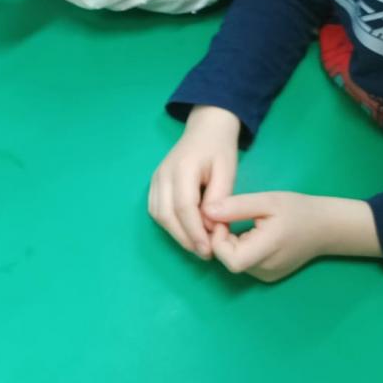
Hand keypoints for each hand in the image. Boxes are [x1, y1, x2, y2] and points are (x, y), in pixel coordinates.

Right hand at [148, 106, 241, 258]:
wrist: (205, 129)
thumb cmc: (219, 149)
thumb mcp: (228, 171)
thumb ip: (219, 198)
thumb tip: (210, 226)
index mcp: (182, 168)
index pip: (184, 207)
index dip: (195, 231)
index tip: (209, 249)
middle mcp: (163, 174)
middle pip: (166, 214)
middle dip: (184, 238)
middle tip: (204, 253)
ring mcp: (155, 178)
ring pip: (158, 214)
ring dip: (175, 234)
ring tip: (196, 245)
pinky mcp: (154, 184)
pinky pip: (155, 209)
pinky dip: (169, 225)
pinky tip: (185, 232)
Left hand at [205, 193, 379, 282]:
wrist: (326, 227)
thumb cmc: (298, 210)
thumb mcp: (266, 201)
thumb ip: (235, 207)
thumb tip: (205, 211)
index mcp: (268, 251)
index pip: (230, 259)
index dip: (218, 239)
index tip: (223, 219)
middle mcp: (266, 269)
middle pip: (229, 260)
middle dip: (222, 238)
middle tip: (230, 216)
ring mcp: (268, 275)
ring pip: (235, 261)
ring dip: (230, 242)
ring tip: (244, 222)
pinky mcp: (268, 275)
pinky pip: (244, 263)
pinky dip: (240, 248)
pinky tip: (251, 232)